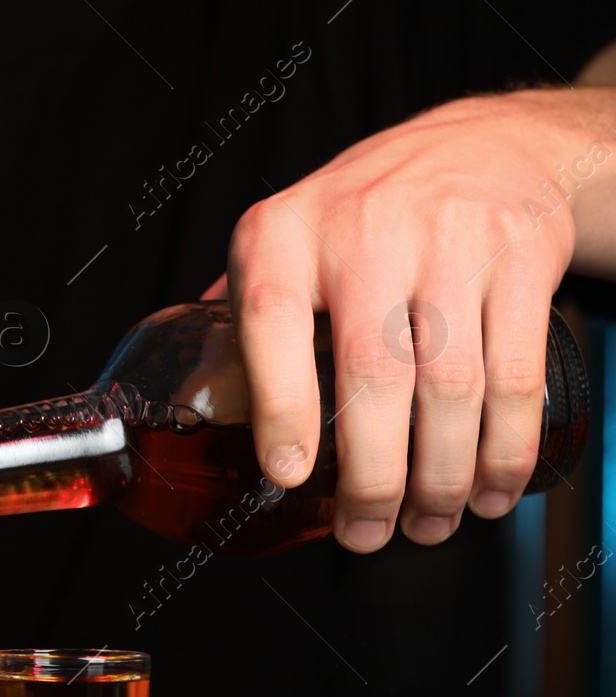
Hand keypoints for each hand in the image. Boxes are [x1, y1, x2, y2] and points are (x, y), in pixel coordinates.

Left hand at [211, 88, 615, 551]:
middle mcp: (364, 230)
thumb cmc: (364, 210)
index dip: (280, 409)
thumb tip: (194, 404)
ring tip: (427, 524)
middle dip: (374, 476)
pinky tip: (488, 491)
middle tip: (366, 533)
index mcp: (285, 234)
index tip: (288, 476)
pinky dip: (505, 448)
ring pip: (452, 387)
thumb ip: (242, 314)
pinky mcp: (522, 256)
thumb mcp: (286, 236)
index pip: (270, 323)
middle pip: (373, 376)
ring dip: (442, 477)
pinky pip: (515, 375)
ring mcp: (450, 241)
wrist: (484, 143)